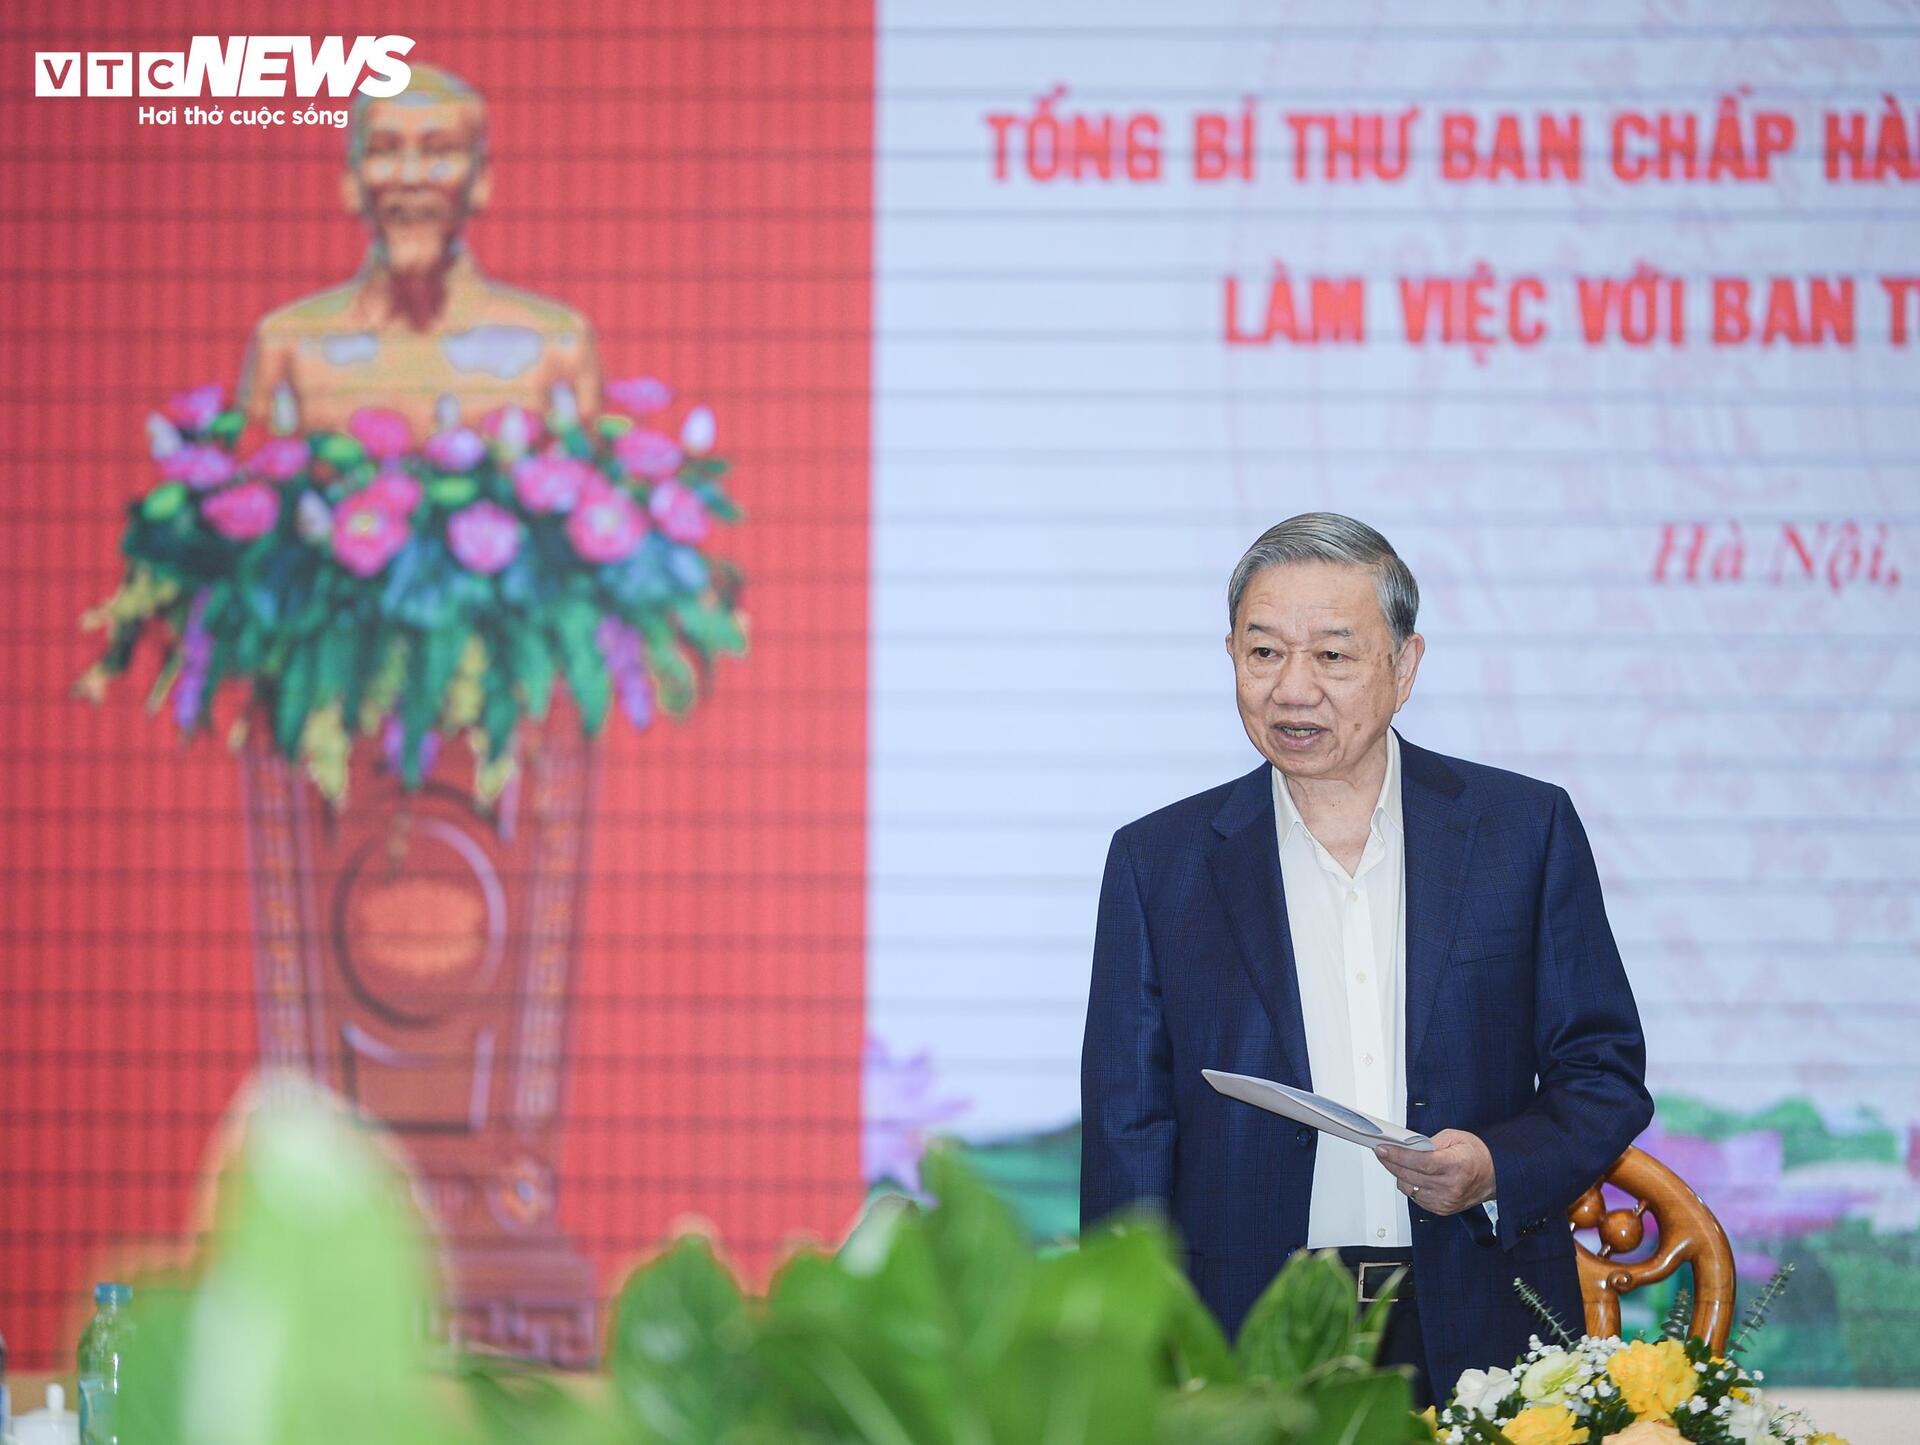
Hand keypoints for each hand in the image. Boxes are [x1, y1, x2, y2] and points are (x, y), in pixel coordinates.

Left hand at [1373, 1129, 1495, 1215]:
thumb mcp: (1456, 1137)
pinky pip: (1416, 1198)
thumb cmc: (1478, 1155)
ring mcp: (1446, 1201)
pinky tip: (1411, 1176)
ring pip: (1409, 1189)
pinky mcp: (1443, 1209)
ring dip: (1399, 1175)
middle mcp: (1451, 1186)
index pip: (1421, 1163)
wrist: (1496, 1176)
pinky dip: (1410, 1186)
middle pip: (1410, 1176)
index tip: (1383, 1149)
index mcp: (1456, 1166)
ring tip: (1397, 1162)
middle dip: (1391, 1162)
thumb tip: (1409, 1146)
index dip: (1398, 1156)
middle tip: (1382, 1152)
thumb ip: (1431, 1141)